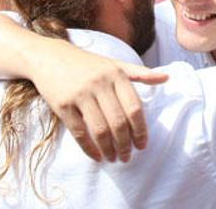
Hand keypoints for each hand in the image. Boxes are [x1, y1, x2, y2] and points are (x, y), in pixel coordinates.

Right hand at [28, 46, 167, 162]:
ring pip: (100, 129)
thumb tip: (167, 78)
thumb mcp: (114, 64)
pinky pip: (79, 132)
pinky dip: (90, 148)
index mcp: (116, 74)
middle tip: (127, 157)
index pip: (134, 108)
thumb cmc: (87, 64)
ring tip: (113, 158)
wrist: (49, 57)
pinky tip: (97, 156)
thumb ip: (140, 73)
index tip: (142, 145)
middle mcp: (99, 83)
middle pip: (119, 122)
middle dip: (125, 144)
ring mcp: (80, 94)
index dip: (141, 130)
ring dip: (109, 149)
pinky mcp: (62, 104)